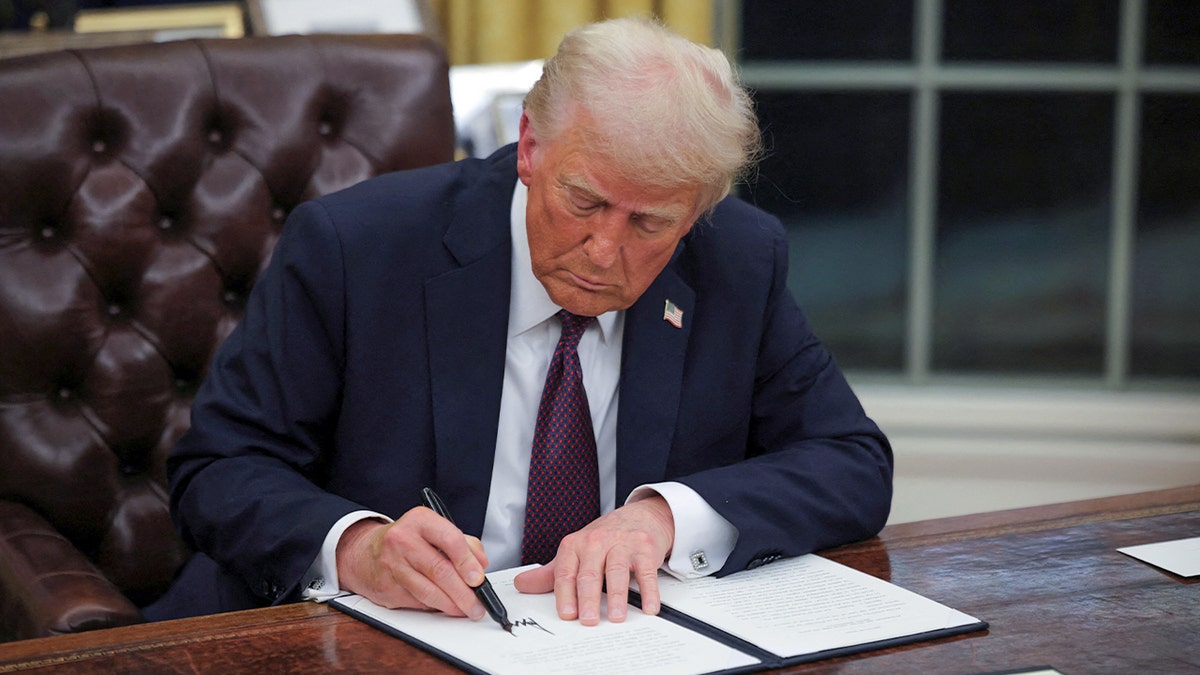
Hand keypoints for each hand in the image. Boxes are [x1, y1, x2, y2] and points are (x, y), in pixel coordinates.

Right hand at [335, 507, 488, 619]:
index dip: (468, 562)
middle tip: (477, 603)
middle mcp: (403, 540)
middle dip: (464, 593)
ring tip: (465, 609)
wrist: (365, 552)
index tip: (479, 579)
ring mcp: (392, 565)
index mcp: (420, 520)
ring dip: (451, 605)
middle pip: (440, 571)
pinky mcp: (387, 588)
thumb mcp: (434, 530)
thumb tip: (481, 565)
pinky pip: (418, 602)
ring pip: (428, 592)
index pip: (450, 540)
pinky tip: (444, 606)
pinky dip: (435, 607)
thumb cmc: (408, 540)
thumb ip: (464, 543)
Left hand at [513, 495, 673, 625]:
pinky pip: (646, 571)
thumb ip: (550, 573)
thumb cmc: (605, 539)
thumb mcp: (575, 552)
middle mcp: (596, 541)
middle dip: (588, 599)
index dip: (565, 595)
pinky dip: (649, 591)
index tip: (567, 614)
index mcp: (575, 545)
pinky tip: (648, 606)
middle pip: (590, 573)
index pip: (565, 572)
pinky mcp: (644, 547)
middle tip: (588, 620)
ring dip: (617, 596)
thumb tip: (522, 584)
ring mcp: (622, 543)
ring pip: (616, 571)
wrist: (639, 516)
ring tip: (616, 617)